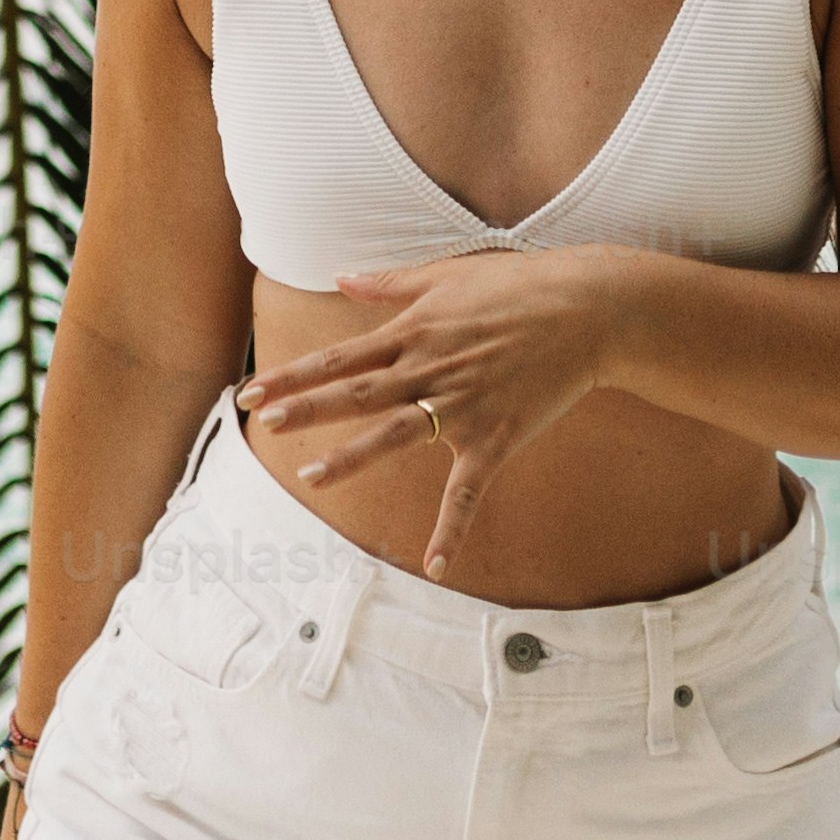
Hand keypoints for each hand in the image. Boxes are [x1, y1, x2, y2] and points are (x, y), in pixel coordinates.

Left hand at [239, 251, 634, 573]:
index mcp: (413, 331)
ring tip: (309, 478)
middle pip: (356, 394)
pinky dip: (451, 530)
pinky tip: (433, 566)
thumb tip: (341, 278)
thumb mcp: (446, 273)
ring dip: (351, 457)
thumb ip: (389, 283)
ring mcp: (460, 406)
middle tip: (263, 423)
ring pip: (394, 436)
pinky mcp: (494, 437)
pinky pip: (467, 491)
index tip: (255, 390)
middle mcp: (429, 369)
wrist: (583, 310)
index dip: (295, 375)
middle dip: (306, 409)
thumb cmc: (516, 284)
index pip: (341, 358)